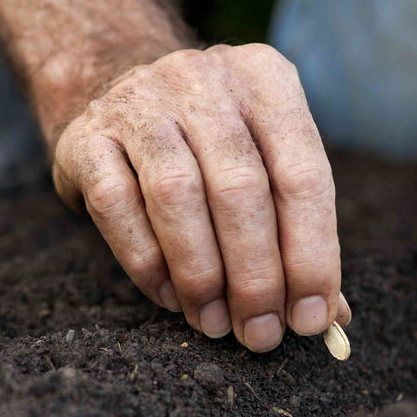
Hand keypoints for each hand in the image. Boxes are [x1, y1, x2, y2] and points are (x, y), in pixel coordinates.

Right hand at [51, 44, 347, 351]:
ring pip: (177, 195)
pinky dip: (147, 262)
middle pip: (240, 189)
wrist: (114, 87)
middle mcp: (204, 81)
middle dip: (256, 277)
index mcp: (267, 82)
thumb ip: (301, 233)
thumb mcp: (267, 165)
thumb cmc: (213, 148)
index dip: (312, 255)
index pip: (304, 175)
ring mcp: (140, 101)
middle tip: (261, 335)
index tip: (310, 320)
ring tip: (216, 324)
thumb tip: (331, 317)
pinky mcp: (85, 136)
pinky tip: (171, 297)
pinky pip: (116, 206)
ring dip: (201, 275)